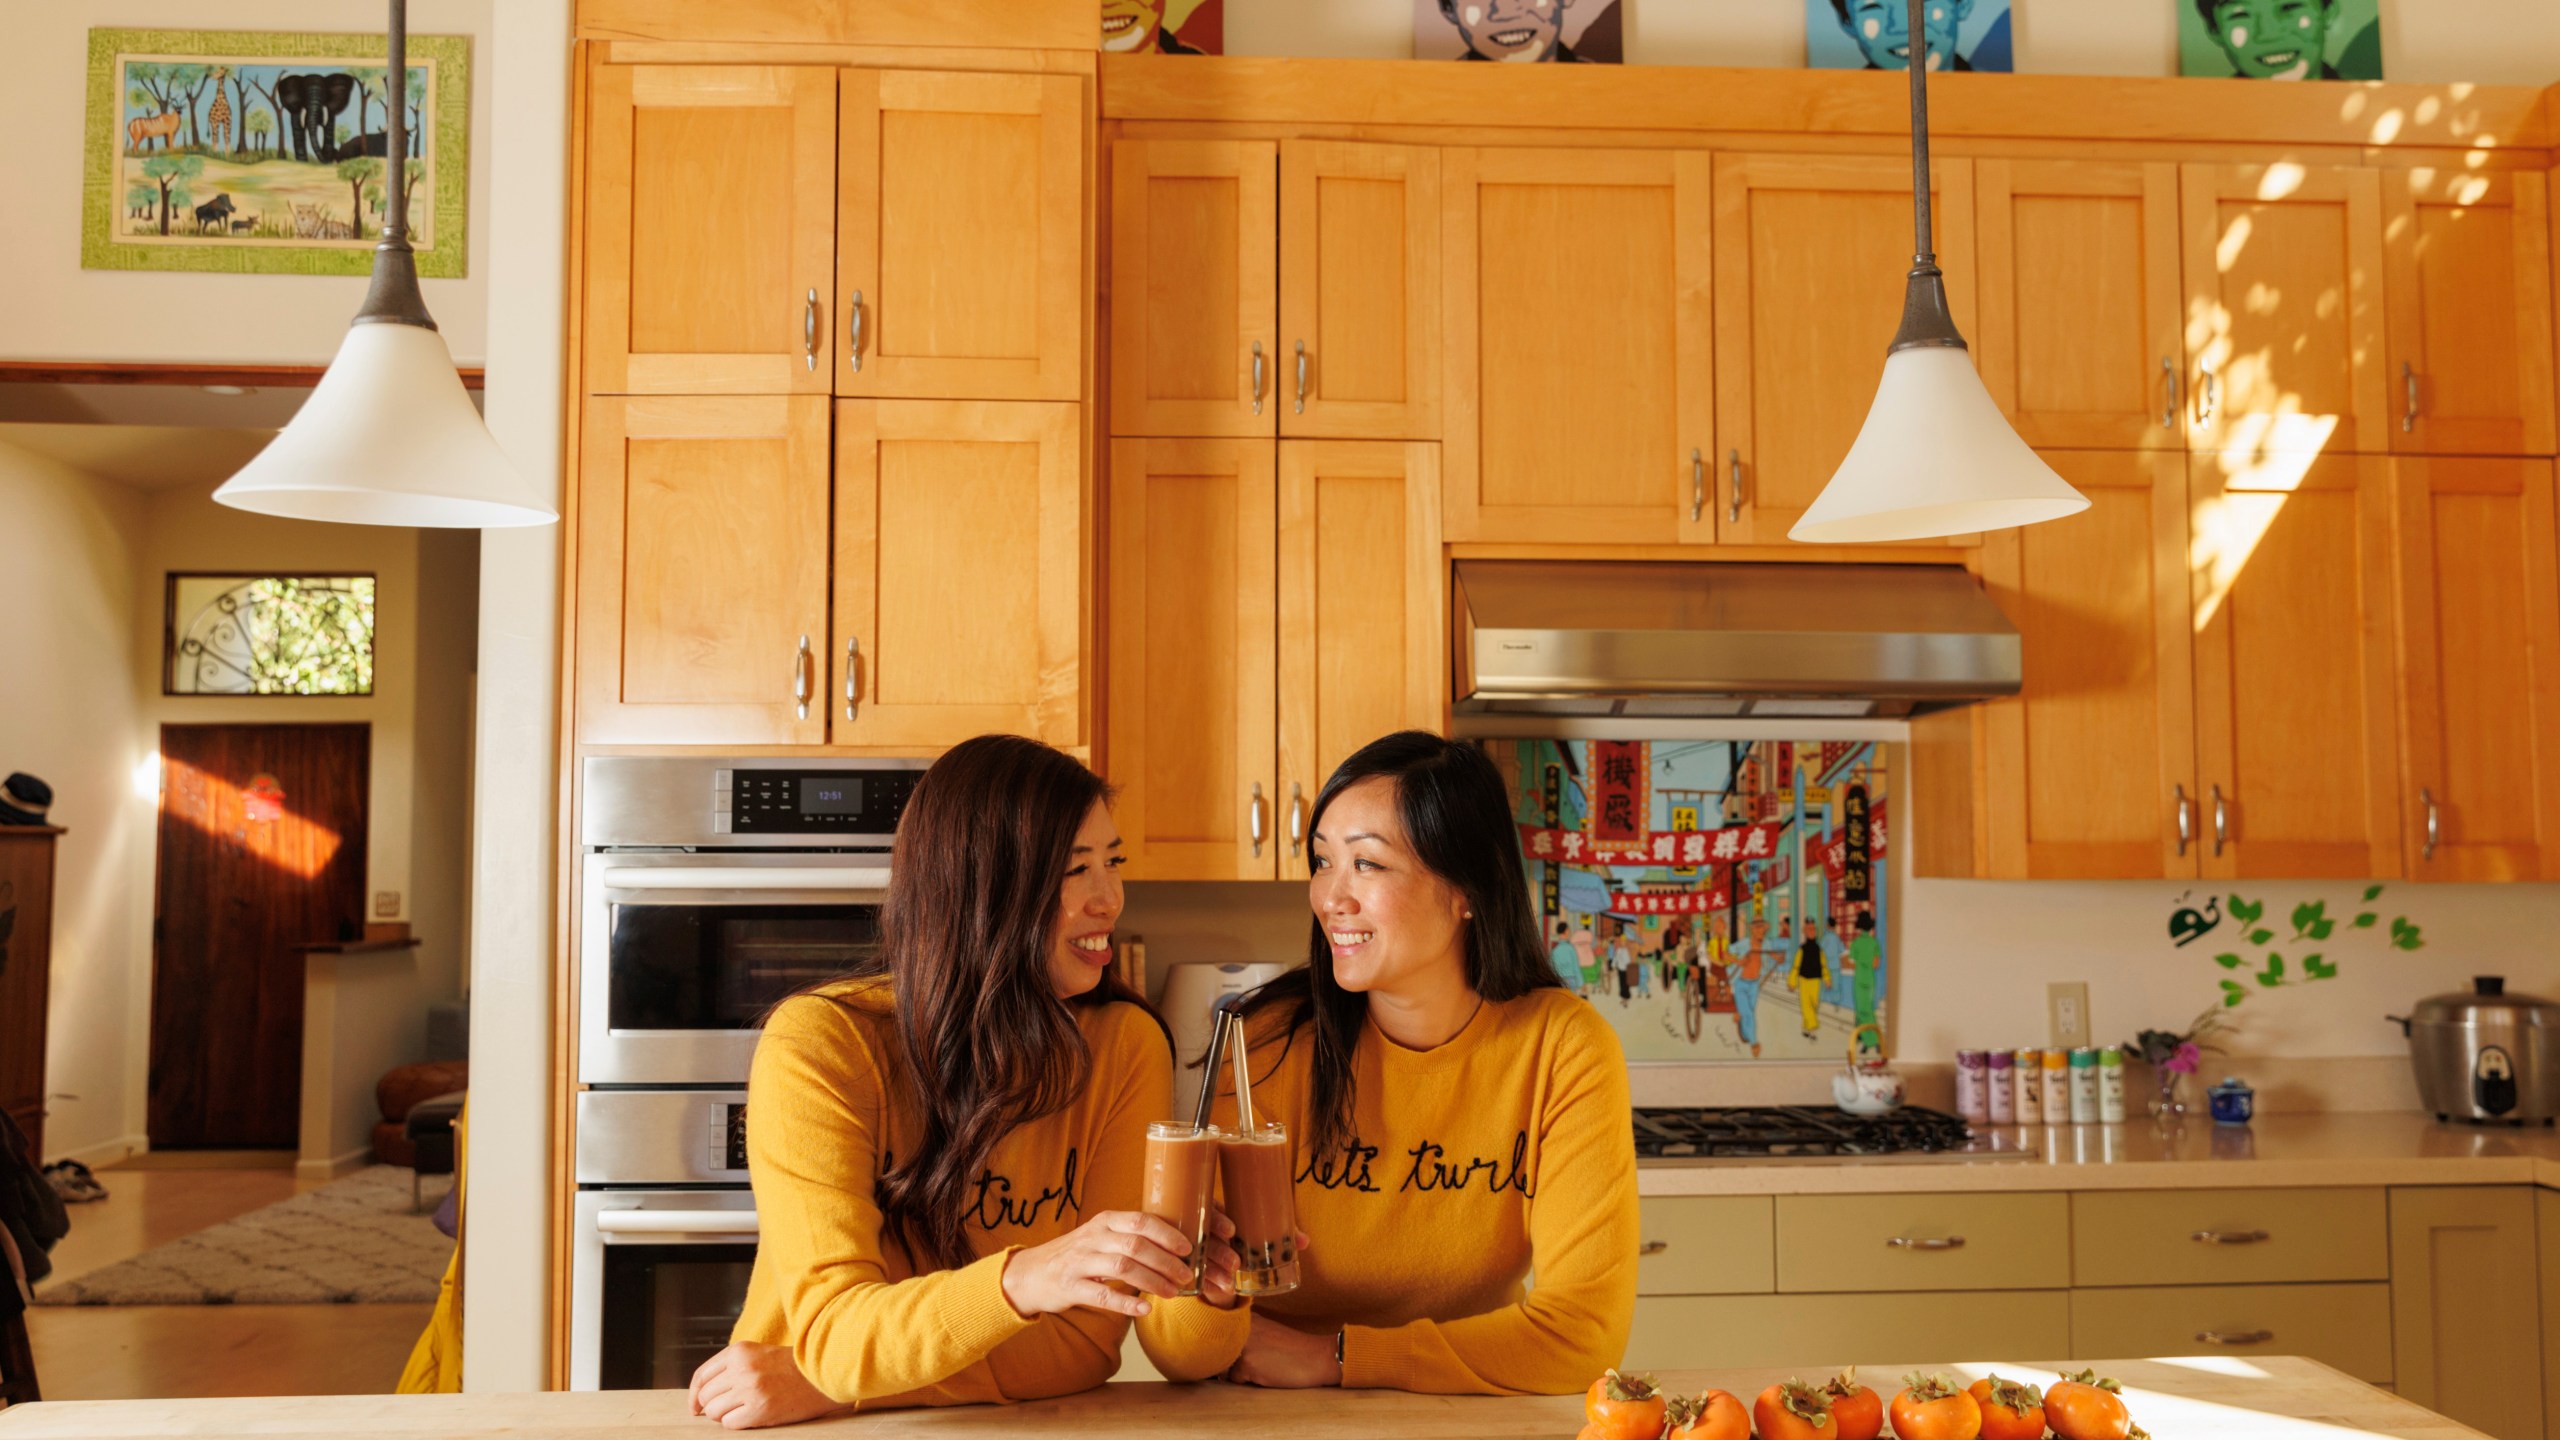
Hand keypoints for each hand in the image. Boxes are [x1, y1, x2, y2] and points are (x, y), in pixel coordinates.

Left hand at [688, 1342, 844, 1429]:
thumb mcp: (758, 1354)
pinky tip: (752, 1415)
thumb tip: (701, 1395)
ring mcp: (750, 1389)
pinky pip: (730, 1424)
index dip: (694, 1394)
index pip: (701, 1375)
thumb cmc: (791, 1366)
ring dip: (724, 1415)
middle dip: (711, 1406)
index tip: (695, 1406)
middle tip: (728, 1408)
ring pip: (714, 1412)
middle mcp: (741, 1368)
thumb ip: (731, 1366)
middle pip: (705, 1396)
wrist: (823, 1374)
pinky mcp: (759, 1410)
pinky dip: (737, 1423)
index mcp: (739, 1351)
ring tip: (744, 1410)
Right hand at [1000, 1209, 1196, 1318]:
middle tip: (1186, 1275)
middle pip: (1136, 1245)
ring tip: (1172, 1292)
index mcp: (1104, 1222)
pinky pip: (1103, 1296)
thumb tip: (1172, 1246)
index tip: (1188, 1248)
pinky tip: (1145, 1309)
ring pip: (1123, 1268)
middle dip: (1166, 1261)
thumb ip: (1128, 1236)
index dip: (1167, 1234)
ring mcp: (1079, 1262)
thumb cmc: (1075, 1255)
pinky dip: (1127, 1303)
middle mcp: (1092, 1238)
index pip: (1140, 1220)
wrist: (1030, 1273)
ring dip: (1153, 1281)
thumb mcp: (1099, 1236)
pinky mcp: (1070, 1287)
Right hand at [1198, 1219, 1309, 1310]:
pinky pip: (1197, 1277)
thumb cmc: (1244, 1236)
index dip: (1220, 1221)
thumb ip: (1280, 1235)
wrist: (1223, 1256)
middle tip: (1236, 1264)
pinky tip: (1220, 1290)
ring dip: (1215, 1272)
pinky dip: (1209, 1285)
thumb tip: (1305, 1242)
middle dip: (1221, 1251)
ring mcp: (1195, 1250)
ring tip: (1230, 1283)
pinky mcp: (1194, 1269)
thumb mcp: (1258, 1232)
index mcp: (1216, 1214)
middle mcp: (1202, 1231)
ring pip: (1201, 1260)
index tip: (1232, 1231)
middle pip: (1205, 1238)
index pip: (1212, 1213)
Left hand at [1224, 1314, 1340, 1387]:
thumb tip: (1218, 1352)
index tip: (1251, 1350)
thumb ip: (1243, 1335)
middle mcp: (1239, 1326)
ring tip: (1265, 1365)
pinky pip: (1236, 1380)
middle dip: (1233, 1361)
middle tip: (1262, 1359)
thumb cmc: (1292, 1348)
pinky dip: (1249, 1381)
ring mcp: (1242, 1344)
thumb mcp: (1265, 1331)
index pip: (1219, 1337)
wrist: (1317, 1357)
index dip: (1229, 1349)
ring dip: (1241, 1372)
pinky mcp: (1247, 1363)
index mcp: (1244, 1316)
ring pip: (1226, 1368)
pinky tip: (1268, 1373)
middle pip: (1220, 1353)